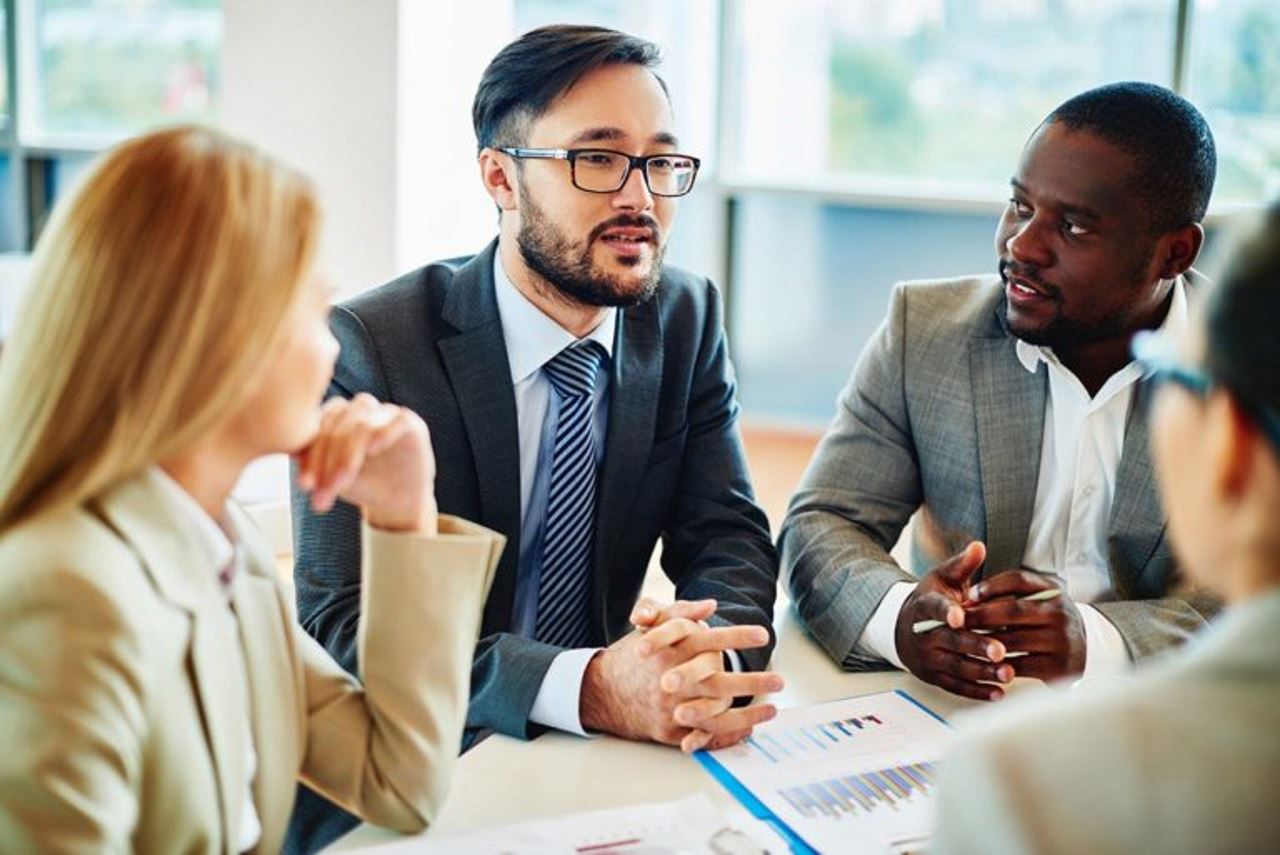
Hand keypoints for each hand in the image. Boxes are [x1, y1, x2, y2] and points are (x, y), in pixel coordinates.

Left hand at [294, 393, 437, 532]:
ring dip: (348, 454)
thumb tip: (291, 451)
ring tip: (341, 483)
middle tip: (321, 489)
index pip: (319, 423)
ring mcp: (386, 414)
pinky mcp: (410, 424)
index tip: (305, 485)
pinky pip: (397, 422)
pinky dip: (384, 433)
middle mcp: (361, 410)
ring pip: (362, 423)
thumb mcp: (330, 476)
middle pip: (338, 423)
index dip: (310, 454)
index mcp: (338, 415)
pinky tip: (373, 450)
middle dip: (327, 460)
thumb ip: (312, 460)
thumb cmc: (361, 483)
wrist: (395, 502)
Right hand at [581, 599, 780, 751]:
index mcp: (669, 650)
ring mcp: (669, 707)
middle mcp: (670, 679)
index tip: (763, 634)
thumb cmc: (635, 657)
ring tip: (772, 709)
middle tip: (780, 681)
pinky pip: (703, 734)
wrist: (601, 692)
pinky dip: (727, 733)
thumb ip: (681, 612)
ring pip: (714, 713)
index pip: (707, 640)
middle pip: (717, 682)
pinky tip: (749, 728)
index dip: (736, 636)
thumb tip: (710, 605)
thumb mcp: (652, 626)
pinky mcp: (668, 729)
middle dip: (751, 682)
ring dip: (747, 713)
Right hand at [894, 542, 1014, 701]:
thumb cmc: (931, 601)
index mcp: (925, 606)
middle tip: (1000, 651)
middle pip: (950, 641)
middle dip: (976, 646)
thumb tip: (979, 546)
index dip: (946, 612)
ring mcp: (928, 658)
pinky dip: (976, 691)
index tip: (960, 616)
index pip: (934, 608)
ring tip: (1008, 673)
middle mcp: (924, 634)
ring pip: (956, 666)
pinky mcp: (933, 676)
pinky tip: (998, 693)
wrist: (902, 628)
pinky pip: (955, 686)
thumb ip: (962, 565)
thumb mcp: (941, 578)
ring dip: (982, 671)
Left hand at [964, 569, 1085, 680]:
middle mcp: (1060, 613)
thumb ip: (1008, 594)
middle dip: (981, 615)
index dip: (992, 585)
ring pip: (1012, 639)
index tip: (969, 594)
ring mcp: (1061, 640)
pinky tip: (980, 662)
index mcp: (1053, 591)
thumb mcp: (1037, 599)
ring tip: (963, 641)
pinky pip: (1019, 665)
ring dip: (984, 641)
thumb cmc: (1046, 621)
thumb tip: (969, 599)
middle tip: (958, 621)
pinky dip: (997, 664)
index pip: (1019, 579)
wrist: (1082, 652)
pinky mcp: (1058, 666)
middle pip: (1013, 610)